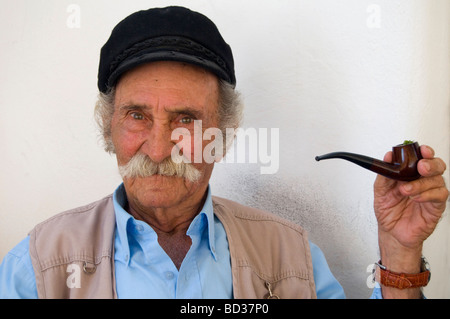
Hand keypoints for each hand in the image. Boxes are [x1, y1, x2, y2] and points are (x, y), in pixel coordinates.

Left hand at [373, 145, 447, 297]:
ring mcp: (431, 193)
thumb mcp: (380, 190)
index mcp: (411, 174)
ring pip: (437, 180)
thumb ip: (384, 173)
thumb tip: (388, 156)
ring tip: (406, 190)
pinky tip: (416, 198)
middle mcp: (423, 181)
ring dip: (421, 183)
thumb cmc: (388, 211)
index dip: (425, 151)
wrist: (391, 232)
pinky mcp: (436, 206)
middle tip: (420, 167)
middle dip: (430, 164)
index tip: (421, 150)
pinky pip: (439, 196)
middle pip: (436, 165)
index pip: (423, 157)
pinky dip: (427, 194)